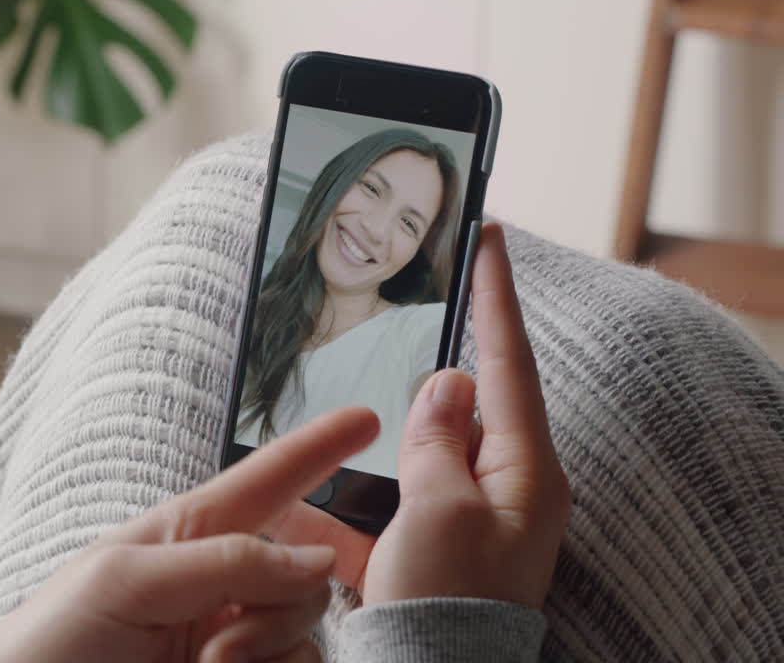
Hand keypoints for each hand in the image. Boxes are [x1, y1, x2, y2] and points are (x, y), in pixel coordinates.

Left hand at [0, 406, 380, 662]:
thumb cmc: (52, 640)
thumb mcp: (124, 580)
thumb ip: (224, 560)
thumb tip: (314, 560)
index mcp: (187, 534)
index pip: (267, 481)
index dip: (318, 448)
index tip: (368, 419)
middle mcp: (219, 583)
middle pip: (306, 569)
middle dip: (285, 598)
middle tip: (222, 643)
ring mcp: (232, 638)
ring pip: (306, 628)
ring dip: (267, 647)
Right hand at [362, 222, 571, 606]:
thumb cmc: (447, 603)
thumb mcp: (440, 511)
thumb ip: (440, 440)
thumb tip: (449, 383)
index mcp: (525, 473)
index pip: (510, 364)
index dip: (497, 297)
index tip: (490, 236)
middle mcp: (504, 488)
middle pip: (469, 398)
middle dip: (442, 352)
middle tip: (426, 294)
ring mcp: (465, 513)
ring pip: (422, 443)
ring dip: (386, 422)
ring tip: (356, 384)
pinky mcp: (428, 539)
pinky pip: (391, 491)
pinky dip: (356, 483)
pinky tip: (314, 475)